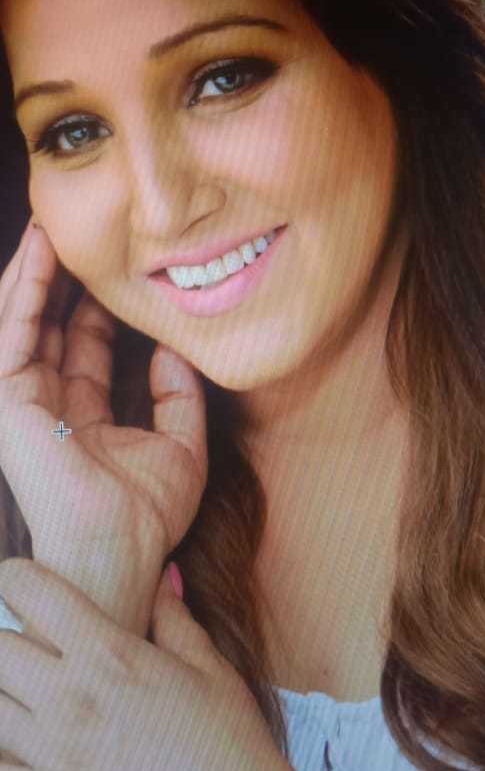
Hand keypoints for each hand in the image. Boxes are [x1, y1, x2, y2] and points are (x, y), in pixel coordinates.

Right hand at [0, 219, 207, 633]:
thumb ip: (179, 396)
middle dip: (58, 280)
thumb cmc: (149, 512)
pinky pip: (13, 334)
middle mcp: (47, 406)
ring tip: (48, 227)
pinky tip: (40, 256)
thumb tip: (174, 350)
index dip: (96, 306)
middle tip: (71, 231)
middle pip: (47, 328)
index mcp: (82, 417)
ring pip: (23, 324)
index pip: (83, 348)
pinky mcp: (8, 402)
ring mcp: (23, 404)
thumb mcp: (181, 445)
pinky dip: (24, 293)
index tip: (113, 267)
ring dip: (35, 274)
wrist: (121, 544)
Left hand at [0, 559, 305, 770]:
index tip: (19, 583)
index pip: (32, 593)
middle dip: (8, 638)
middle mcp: (73, 698)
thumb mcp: (207, 665)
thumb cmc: (229, 738)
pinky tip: (20, 746)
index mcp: (110, 654)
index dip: (16, 578)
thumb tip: (162, 574)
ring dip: (4, 696)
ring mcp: (56, 755)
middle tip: (31, 646)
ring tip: (27, 696)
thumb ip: (173, 616)